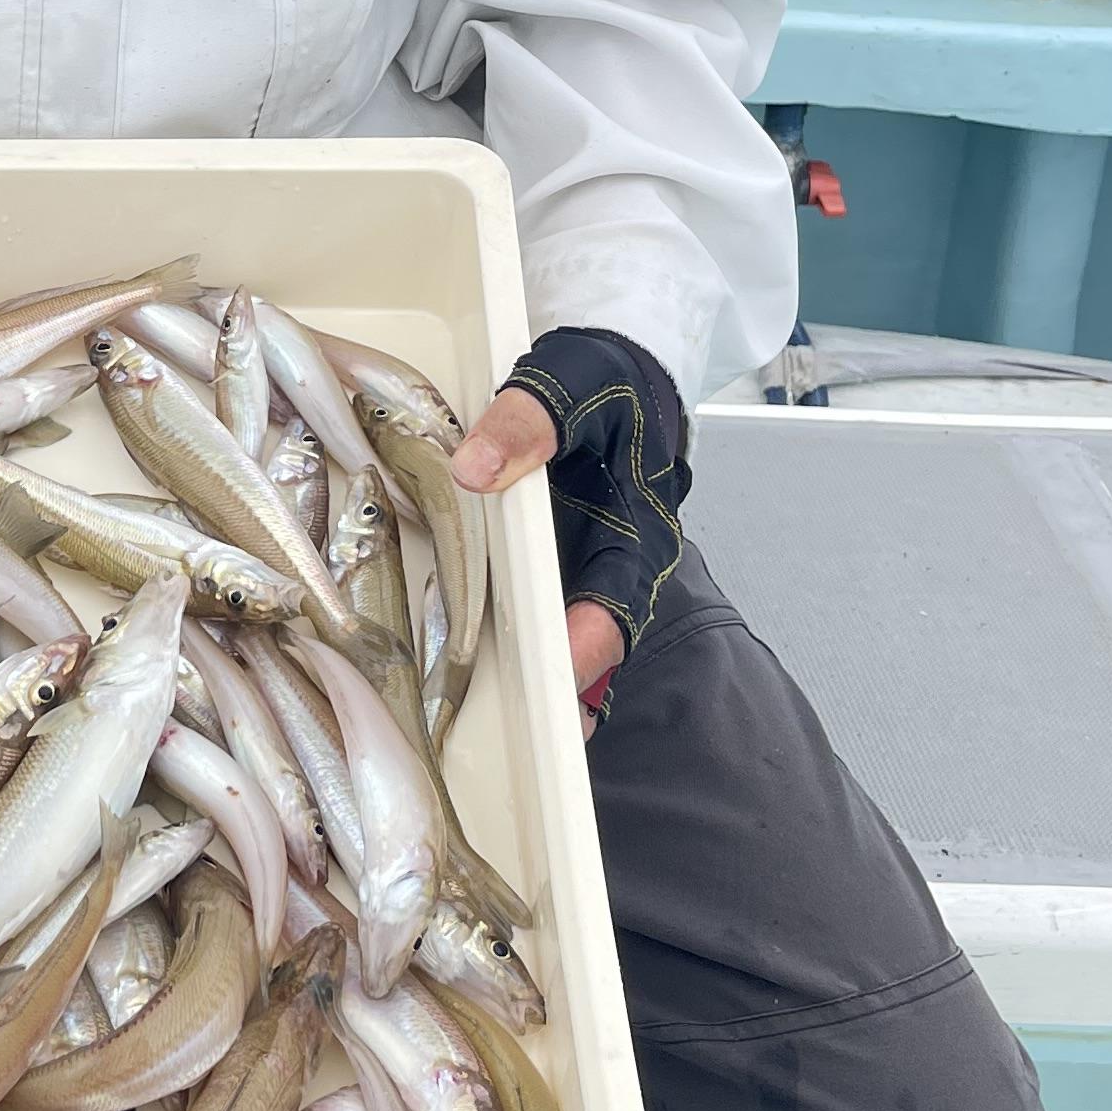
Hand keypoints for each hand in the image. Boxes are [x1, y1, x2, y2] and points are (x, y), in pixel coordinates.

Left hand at [447, 384, 629, 721]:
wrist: (615, 376)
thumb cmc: (602, 382)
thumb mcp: (568, 383)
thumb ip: (526, 422)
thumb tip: (473, 468)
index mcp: (638, 528)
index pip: (618, 603)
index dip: (586, 645)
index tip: (553, 674)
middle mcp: (621, 566)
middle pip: (596, 645)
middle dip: (563, 691)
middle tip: (524, 735)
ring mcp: (589, 576)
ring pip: (571, 643)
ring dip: (540, 683)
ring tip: (504, 734)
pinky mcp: (560, 574)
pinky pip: (542, 621)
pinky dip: (519, 650)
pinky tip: (482, 677)